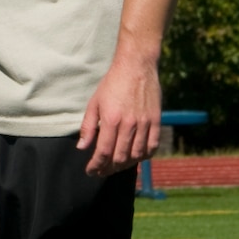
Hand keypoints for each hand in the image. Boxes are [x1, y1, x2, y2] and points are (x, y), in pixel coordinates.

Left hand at [76, 47, 162, 176]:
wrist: (136, 67)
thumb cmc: (112, 84)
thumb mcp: (94, 103)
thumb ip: (88, 127)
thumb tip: (82, 148)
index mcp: (111, 120)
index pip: (103, 152)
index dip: (96, 166)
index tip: (90, 171)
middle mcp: (129, 125)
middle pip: (120, 157)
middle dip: (108, 169)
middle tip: (102, 171)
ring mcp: (144, 124)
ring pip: (136, 155)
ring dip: (125, 165)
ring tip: (116, 166)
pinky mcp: (156, 121)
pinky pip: (152, 146)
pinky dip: (144, 156)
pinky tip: (136, 157)